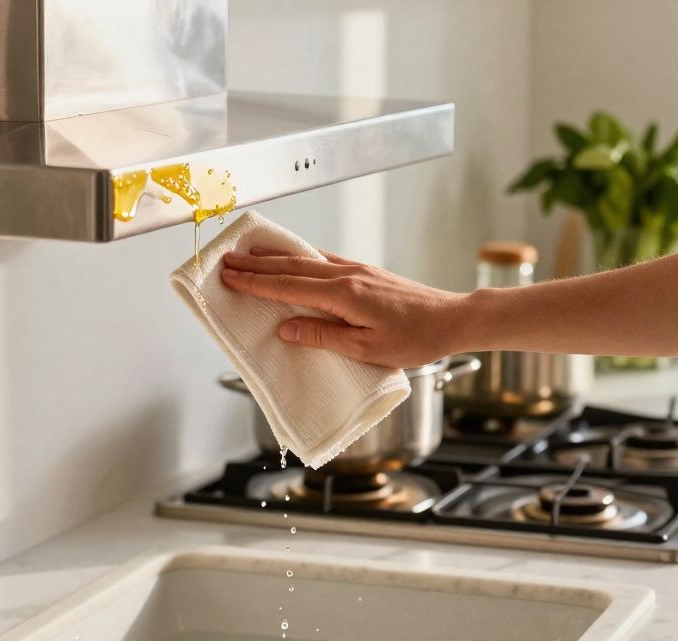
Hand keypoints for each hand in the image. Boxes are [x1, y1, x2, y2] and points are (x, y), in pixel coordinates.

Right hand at [220, 248, 470, 367]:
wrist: (452, 319)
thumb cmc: (414, 339)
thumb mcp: (366, 349)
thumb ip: (322, 336)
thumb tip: (285, 328)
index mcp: (344, 295)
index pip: (288, 286)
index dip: (255, 282)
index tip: (228, 277)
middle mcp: (347, 276)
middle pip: (292, 266)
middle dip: (256, 264)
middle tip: (226, 261)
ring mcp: (357, 270)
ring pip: (306, 260)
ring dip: (275, 257)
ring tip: (249, 253)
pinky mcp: (365, 272)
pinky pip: (324, 260)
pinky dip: (300, 257)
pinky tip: (293, 258)